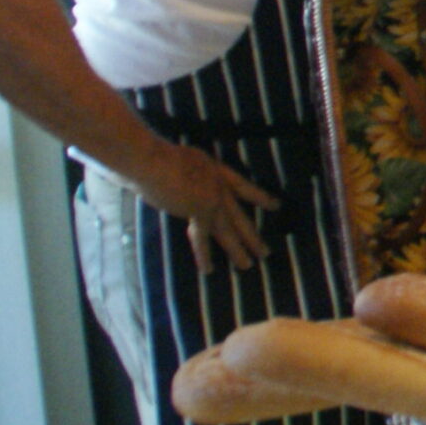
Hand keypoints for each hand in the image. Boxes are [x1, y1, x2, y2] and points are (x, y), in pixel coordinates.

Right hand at [126, 142, 280, 273]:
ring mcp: (212, 198)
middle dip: (251, 235)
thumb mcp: (175, 158)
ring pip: (229, 230)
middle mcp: (218, 184)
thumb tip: (168, 179)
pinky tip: (209, 270)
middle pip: (239, 214)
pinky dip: (204, 256)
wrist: (150, 158)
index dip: (258, 196)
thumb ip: (179, 172)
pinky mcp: (200, 210)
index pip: (241, 185)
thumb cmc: (150, 154)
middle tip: (265, 252)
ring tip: (249, 265)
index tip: (274, 205)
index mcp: (214, 168)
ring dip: (238, 249)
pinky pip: (202, 239)